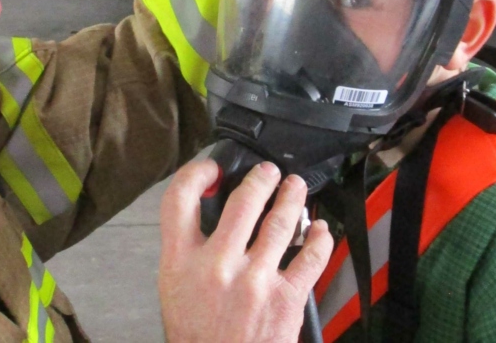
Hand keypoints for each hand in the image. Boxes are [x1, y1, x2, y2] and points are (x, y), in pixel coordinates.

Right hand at [158, 160, 333, 342]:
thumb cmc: (198, 338)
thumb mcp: (175, 292)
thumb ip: (190, 254)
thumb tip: (215, 217)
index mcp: (180, 263)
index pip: (179, 200)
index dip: (196, 174)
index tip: (212, 169)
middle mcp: (217, 266)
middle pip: (243, 201)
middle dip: (262, 178)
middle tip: (269, 172)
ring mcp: (255, 280)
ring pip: (283, 221)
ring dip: (294, 197)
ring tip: (296, 189)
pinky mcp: (286, 297)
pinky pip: (312, 256)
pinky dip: (320, 238)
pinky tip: (320, 230)